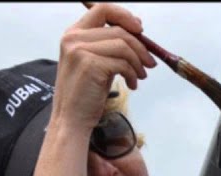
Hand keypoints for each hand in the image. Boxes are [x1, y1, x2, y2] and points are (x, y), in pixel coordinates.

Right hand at [54, 3, 157, 130]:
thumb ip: (109, 45)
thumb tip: (137, 29)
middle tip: (149, 63)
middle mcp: (73, 38)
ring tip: (140, 76)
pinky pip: (123, 62)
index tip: (140, 29)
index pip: (102, 9)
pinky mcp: (90, 65)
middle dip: (140, 47)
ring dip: (138, 62)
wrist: (71, 120)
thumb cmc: (85, 95)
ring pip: (124, 45)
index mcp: (73, 34)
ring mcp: (80, 50)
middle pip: (118, 30)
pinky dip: (133, 74)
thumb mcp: (95, 63)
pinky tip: (131, 85)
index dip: (124, 16)